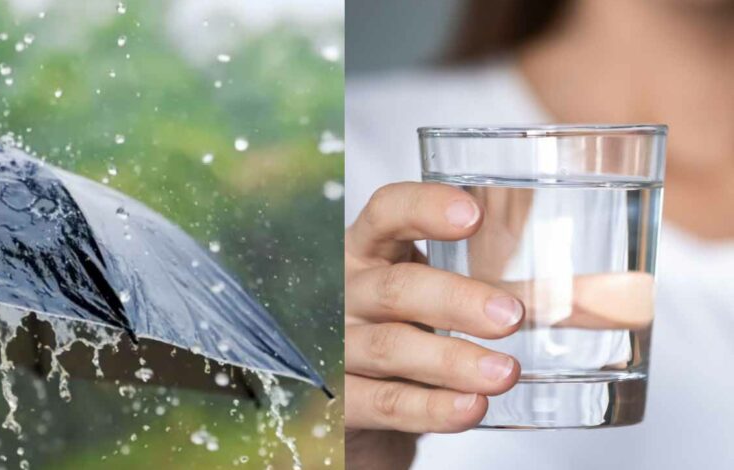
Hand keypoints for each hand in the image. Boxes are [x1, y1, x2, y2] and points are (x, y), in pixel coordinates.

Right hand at [345, 182, 523, 469]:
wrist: (367, 402)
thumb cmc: (415, 331)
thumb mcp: (441, 295)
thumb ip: (503, 282)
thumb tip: (616, 290)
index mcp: (373, 252)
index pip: (386, 213)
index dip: (422, 208)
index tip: (471, 215)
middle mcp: (351, 292)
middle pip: (395, 287)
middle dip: (455, 300)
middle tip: (511, 316)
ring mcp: (342, 346)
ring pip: (392, 347)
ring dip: (452, 360)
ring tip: (506, 373)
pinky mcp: (345, 400)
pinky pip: (385, 403)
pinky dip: (431, 407)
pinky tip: (471, 408)